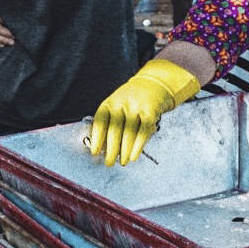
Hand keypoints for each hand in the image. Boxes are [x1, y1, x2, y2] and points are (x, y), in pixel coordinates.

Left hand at [87, 58, 201, 166]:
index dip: (96, 138)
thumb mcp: (116, 106)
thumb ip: (109, 124)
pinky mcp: (151, 111)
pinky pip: (143, 131)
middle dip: (111, 149)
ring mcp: (137, 106)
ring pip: (129, 132)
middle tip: (109, 163)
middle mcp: (122, 103)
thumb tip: (103, 149)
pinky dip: (138, 146)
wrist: (154, 84)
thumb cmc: (131, 101)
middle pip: (114, 129)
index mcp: (109, 103)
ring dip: (125, 151)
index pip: (100, 121)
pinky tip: (134, 156)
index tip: (94, 152)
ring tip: (122, 162)